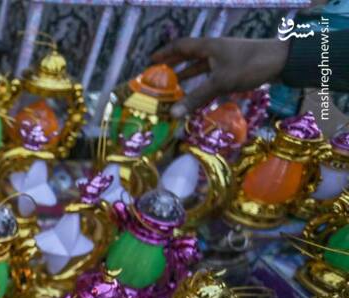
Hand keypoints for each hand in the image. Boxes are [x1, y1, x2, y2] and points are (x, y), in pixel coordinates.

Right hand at [152, 37, 288, 118]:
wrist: (282, 61)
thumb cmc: (249, 65)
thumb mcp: (220, 83)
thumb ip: (196, 98)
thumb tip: (173, 114)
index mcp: (208, 46)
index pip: (180, 46)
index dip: (165, 53)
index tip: (152, 61)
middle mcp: (214, 49)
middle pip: (189, 54)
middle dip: (174, 63)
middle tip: (159, 73)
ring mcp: (225, 58)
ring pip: (201, 64)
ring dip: (187, 73)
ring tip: (174, 83)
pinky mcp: (234, 66)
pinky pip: (211, 72)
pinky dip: (202, 80)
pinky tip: (199, 90)